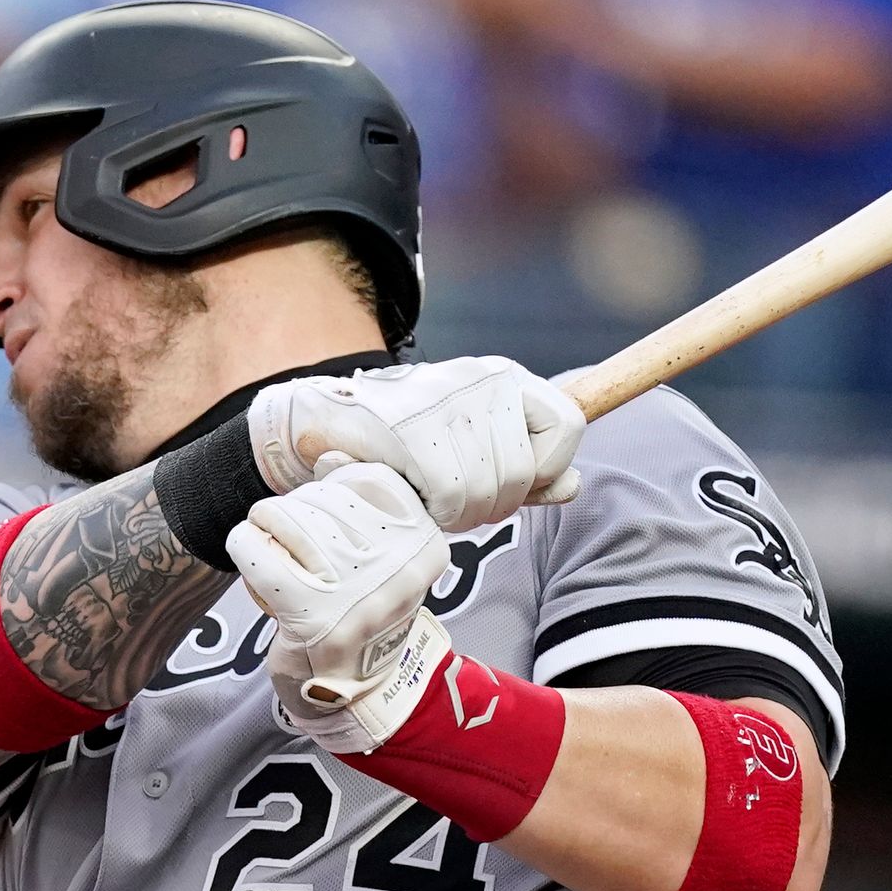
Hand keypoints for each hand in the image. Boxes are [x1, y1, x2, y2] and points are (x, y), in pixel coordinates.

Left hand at [226, 462, 452, 752]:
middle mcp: (400, 567)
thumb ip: (362, 502)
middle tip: (284, 531)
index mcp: (424, 544)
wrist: (353, 691)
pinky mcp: (314, 614)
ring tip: (267, 542)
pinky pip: (260, 552)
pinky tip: (249, 550)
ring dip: (265, 524)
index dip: (335, 487)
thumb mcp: (382, 553)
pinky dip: (245, 545)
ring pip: (287, 517)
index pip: (368, 478)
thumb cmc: (359, 608)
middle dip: (292, 508)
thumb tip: (330, 454)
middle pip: (323, 498)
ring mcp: (359, 592)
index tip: (324, 508)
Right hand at [246, 356, 584, 533]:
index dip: (548, 468)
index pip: (568, 424)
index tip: (511, 484)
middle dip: (492, 505)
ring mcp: (446, 397)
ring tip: (428, 495)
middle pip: (525, 473)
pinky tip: (412, 498)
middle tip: (451, 500)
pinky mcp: (412, 425)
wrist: (318, 423)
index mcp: (503, 377)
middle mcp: (481, 377)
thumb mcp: (472, 455)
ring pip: (489, 489)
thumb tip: (574, 486)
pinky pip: (453, 495)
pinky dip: (435, 513)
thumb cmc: (400, 444)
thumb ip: (527, 472)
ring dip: (460, 514)